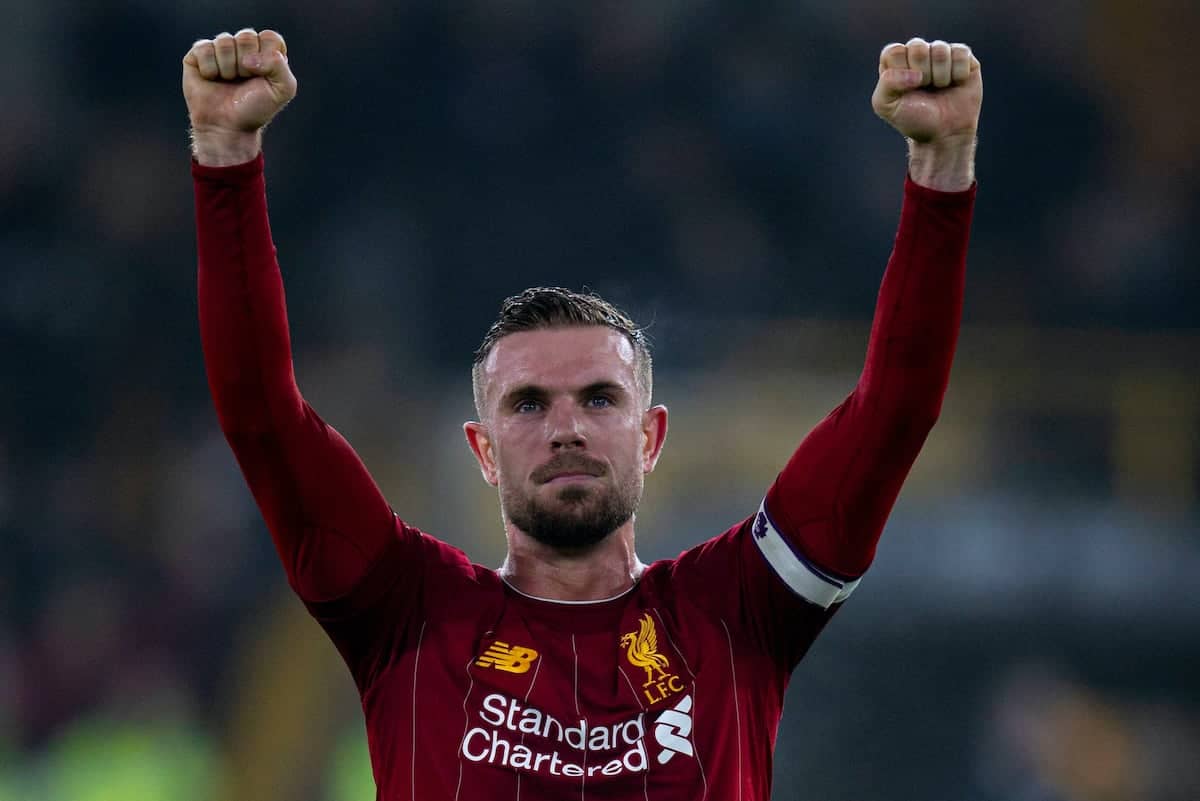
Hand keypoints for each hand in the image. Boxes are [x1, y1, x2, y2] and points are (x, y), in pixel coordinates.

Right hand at [182, 28, 296, 164]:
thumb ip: (280, 66)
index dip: (267, 58)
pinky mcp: (199, 54)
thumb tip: (249, 57)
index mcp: (266, 52)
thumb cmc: (255, 108)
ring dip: (228, 68)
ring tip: (227, 81)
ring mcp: (220, 49)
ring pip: (225, 41)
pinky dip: (210, 69)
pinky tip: (211, 79)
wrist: (227, 126)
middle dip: (247, 65)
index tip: (264, 78)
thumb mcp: (282, 90)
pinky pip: (204, 48)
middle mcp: (243, 47)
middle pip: (247, 36)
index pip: (270, 37)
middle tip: (243, 81)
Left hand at [871, 38, 981, 144]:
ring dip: (940, 76)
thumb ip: (886, 84)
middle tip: (924, 89)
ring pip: (940, 49)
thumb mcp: (886, 106)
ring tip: (940, 88)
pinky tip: (955, 83)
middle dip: (922, 74)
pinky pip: (961, 53)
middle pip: (917, 47)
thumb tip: (915, 74)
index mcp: (895, 61)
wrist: (943, 134)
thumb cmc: (912, 119)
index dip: (901, 71)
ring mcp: (940, 53)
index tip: (905, 90)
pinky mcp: (963, 56)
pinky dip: (958, 73)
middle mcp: (917, 53)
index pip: (894, 51)